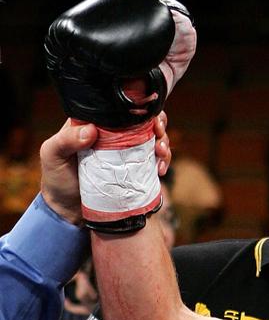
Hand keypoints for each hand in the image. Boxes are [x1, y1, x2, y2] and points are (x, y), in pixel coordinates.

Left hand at [40, 114, 170, 224]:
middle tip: (159, 134)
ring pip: (153, 140)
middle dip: (159, 124)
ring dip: (164, 144)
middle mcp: (114, 136)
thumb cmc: (56, 179)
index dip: (139, 109)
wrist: (67, 210)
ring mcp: (126, 155)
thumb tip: (91, 129)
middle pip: (143, 122)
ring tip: (161, 154)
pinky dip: (162, 163)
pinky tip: (161, 169)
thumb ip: (67, 140)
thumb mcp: (53, 155)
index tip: (149, 118)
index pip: (121, 109)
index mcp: (96, 124)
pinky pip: (153, 163)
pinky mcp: (134, 173)